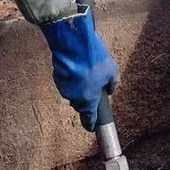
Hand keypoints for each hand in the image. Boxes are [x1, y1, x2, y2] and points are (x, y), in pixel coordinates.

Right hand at [40, 6, 119, 130]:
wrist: (74, 42)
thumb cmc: (95, 58)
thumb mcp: (112, 71)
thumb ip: (113, 83)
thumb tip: (111, 89)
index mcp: (89, 100)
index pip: (89, 118)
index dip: (90, 123)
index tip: (91, 127)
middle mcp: (74, 97)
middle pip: (80, 103)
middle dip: (86, 96)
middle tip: (93, 83)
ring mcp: (63, 87)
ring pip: (72, 90)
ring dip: (78, 84)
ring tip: (86, 68)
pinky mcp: (57, 76)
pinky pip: (66, 80)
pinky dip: (71, 75)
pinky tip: (77, 64)